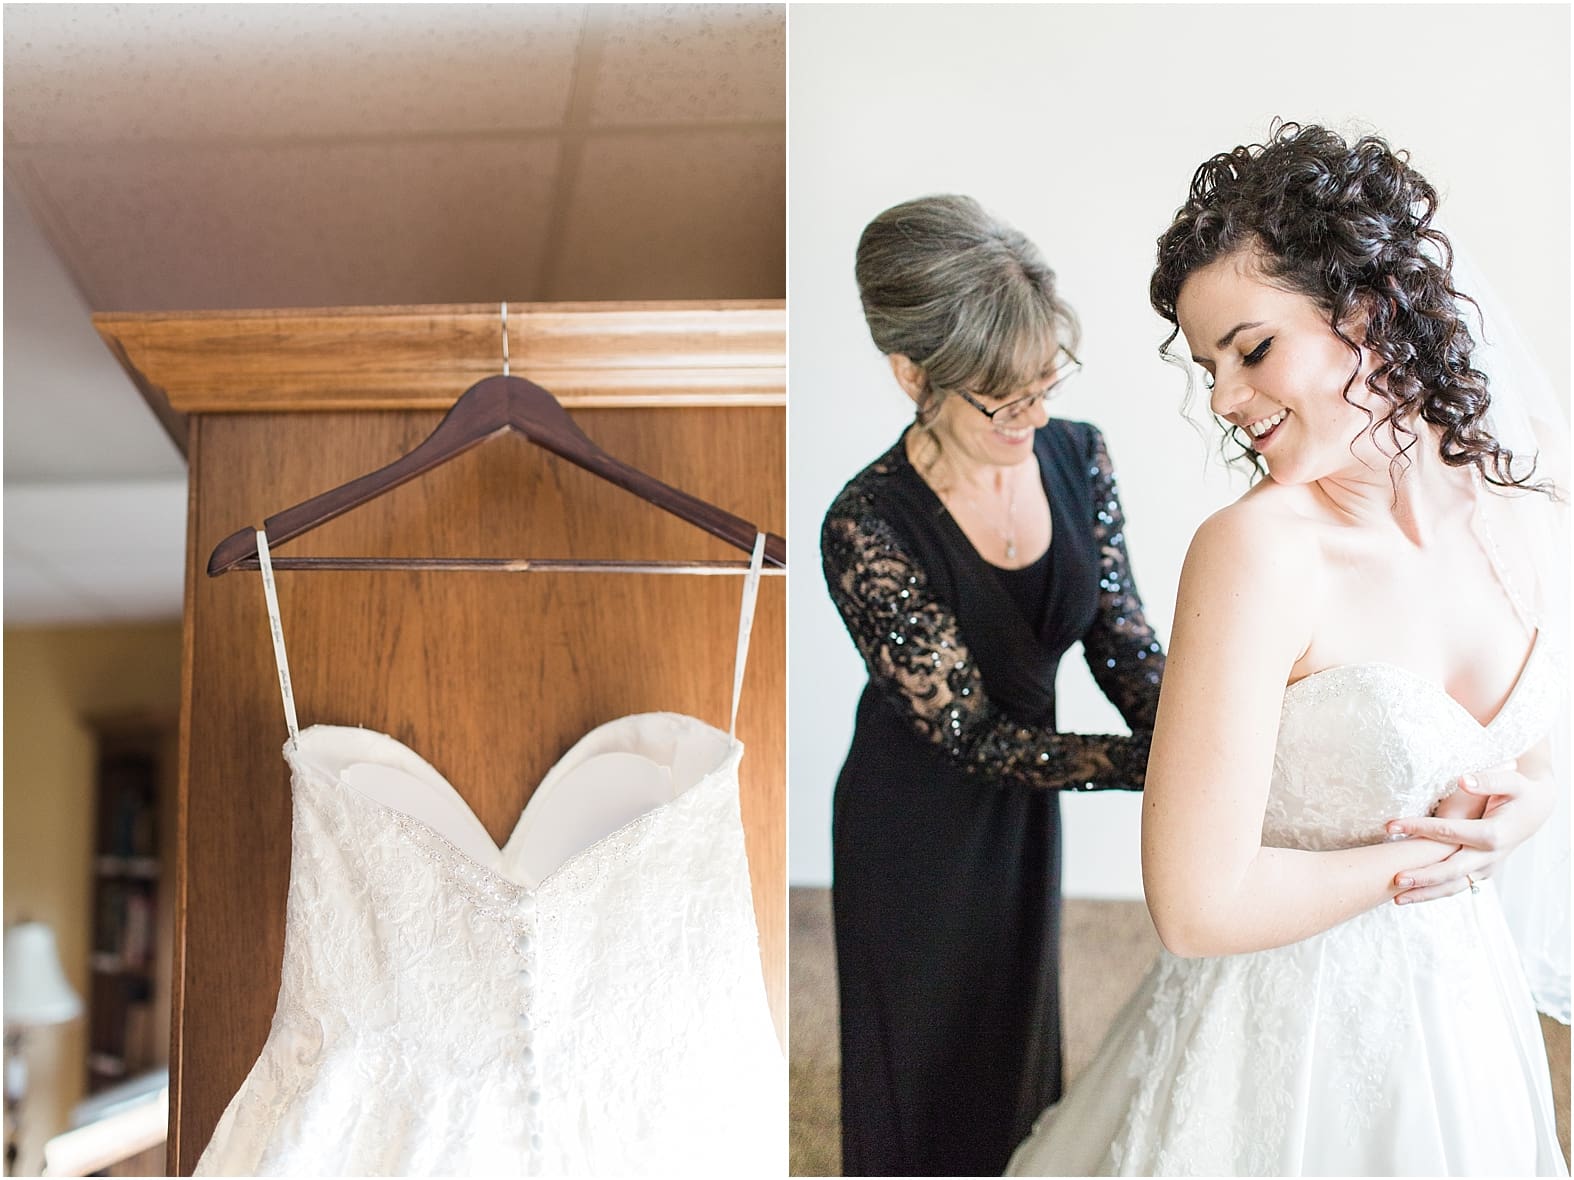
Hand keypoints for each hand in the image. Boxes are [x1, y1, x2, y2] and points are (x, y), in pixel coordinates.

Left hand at [1383, 761, 1554, 903]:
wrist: (1537, 809)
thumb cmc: (1521, 792)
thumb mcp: (1511, 781)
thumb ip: (1488, 780)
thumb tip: (1463, 781)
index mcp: (1494, 834)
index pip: (1450, 832)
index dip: (1419, 828)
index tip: (1391, 826)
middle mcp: (1490, 856)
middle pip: (1453, 870)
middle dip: (1423, 876)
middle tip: (1395, 879)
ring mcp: (1487, 867)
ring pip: (1454, 886)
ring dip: (1426, 894)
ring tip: (1396, 899)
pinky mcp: (1482, 871)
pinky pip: (1457, 886)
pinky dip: (1435, 893)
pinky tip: (1412, 897)